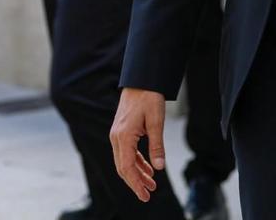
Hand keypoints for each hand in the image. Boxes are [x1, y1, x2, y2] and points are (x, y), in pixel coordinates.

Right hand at [110, 88, 166, 202]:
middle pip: (123, 167)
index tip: (145, 195)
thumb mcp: (156, 122)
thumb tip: (158, 168)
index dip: (135, 183)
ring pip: (124, 161)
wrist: (141, 80)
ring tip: (152, 185)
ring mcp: (118, 134)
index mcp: (123, 136)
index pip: (126, 167)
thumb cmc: (149, 97)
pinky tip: (148, 169)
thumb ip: (157, 146)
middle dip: (135, 182)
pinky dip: (137, 162)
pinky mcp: (122, 131)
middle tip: (148, 195)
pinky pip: (127, 152)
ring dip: (137, 173)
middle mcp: (116, 136)